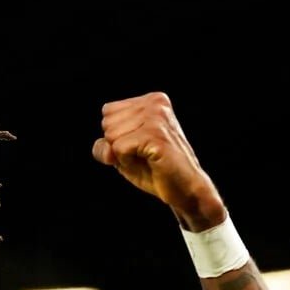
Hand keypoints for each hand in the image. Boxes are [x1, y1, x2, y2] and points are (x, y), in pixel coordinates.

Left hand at [92, 92, 224, 229]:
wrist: (185, 188)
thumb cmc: (155, 169)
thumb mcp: (122, 155)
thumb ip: (105, 146)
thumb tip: (106, 149)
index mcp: (151, 100)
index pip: (108, 111)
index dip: (115, 136)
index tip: (139, 145)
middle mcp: (155, 103)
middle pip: (107, 123)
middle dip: (118, 146)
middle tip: (144, 154)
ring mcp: (157, 117)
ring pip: (111, 136)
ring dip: (124, 155)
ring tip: (148, 158)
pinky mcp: (155, 135)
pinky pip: (119, 148)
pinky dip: (127, 162)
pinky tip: (150, 163)